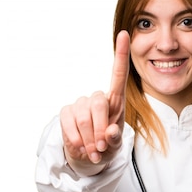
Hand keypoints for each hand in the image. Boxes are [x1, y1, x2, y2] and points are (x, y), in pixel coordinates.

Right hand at [60, 30, 129, 171]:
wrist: (87, 157)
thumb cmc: (106, 147)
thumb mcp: (115, 147)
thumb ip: (115, 140)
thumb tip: (111, 132)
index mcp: (115, 102)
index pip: (119, 75)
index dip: (121, 55)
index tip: (124, 34)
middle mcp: (97, 98)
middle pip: (98, 104)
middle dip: (100, 129)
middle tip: (101, 147)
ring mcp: (80, 104)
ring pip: (84, 117)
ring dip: (89, 139)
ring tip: (93, 151)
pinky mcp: (67, 112)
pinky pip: (69, 123)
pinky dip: (76, 139)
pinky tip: (81, 147)